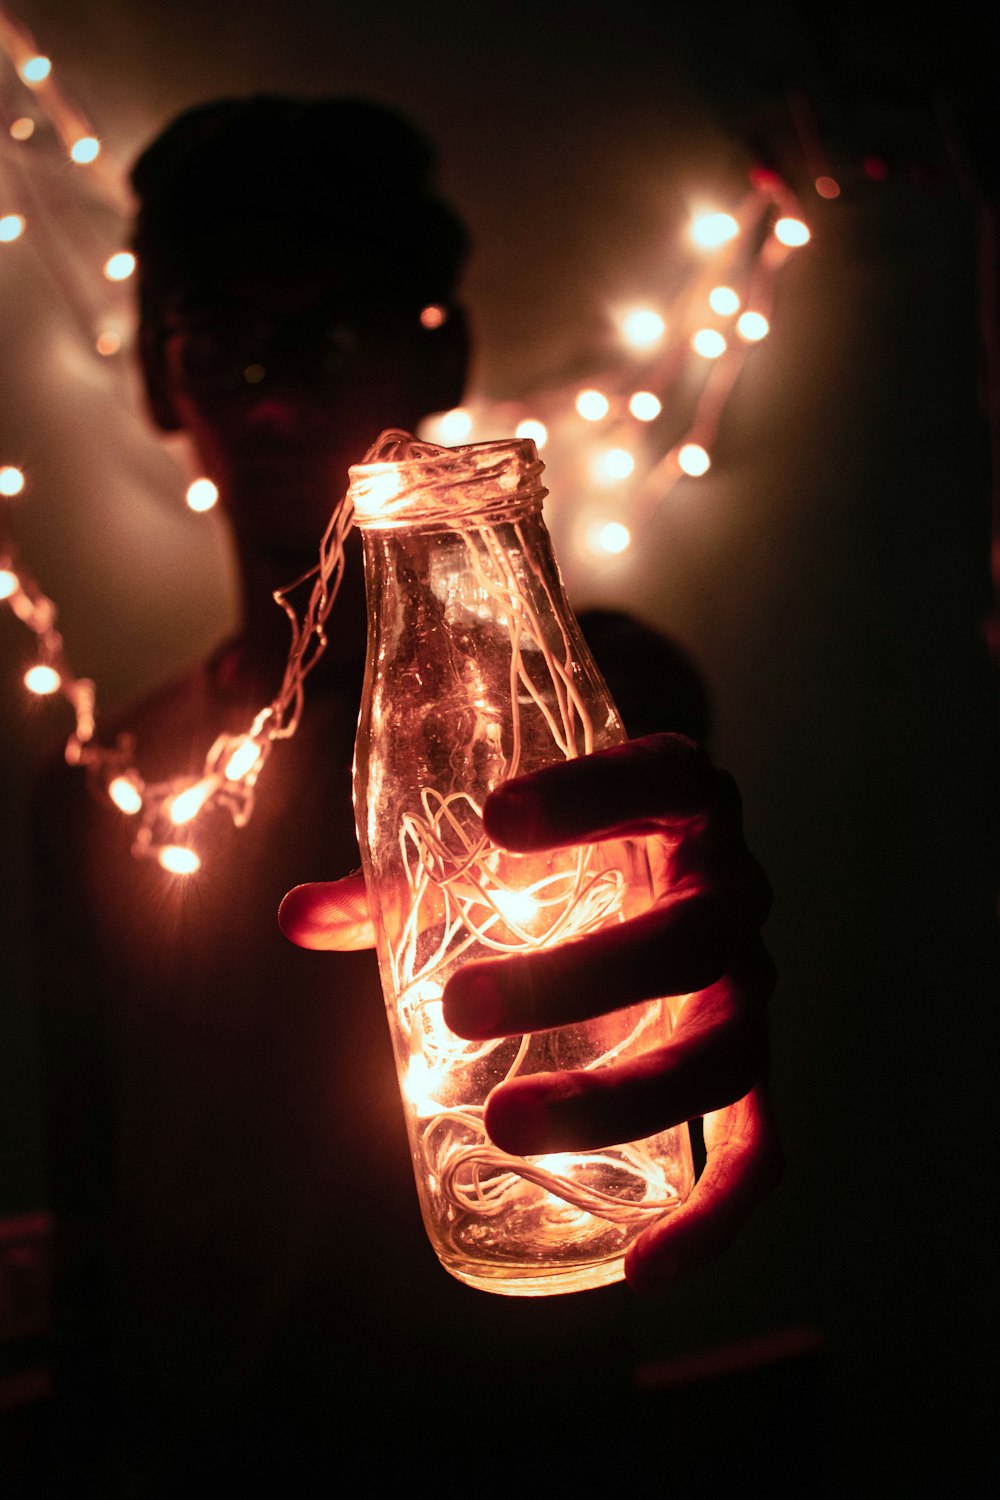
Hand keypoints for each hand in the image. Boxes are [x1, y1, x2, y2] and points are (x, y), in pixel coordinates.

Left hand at [279, 733, 781, 1290]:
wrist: (671, 864)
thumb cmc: (576, 852)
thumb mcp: (506, 847)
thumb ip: (408, 882)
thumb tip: (297, 918)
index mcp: (682, 802)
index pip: (658, 780)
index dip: (588, 798)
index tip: (494, 819)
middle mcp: (733, 889)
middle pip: (686, 941)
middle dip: (576, 979)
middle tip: (459, 1008)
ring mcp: (751, 982)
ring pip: (720, 1052)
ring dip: (619, 1099)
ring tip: (507, 1126)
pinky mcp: (748, 1063)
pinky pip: (759, 1146)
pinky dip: (716, 1213)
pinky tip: (644, 1267)